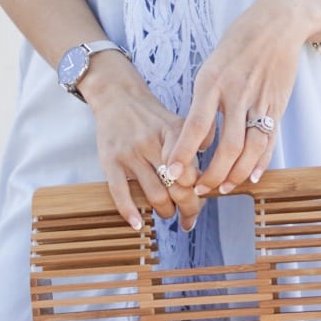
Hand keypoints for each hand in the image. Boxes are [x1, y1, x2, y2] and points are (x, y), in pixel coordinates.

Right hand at [78, 57, 203, 232]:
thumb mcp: (177, 122)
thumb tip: (210, 176)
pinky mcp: (110, 161)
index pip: (193, 172)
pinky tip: (138, 225)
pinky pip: (120, 193)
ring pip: (155, 194)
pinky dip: (130, 212)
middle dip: (188, 208)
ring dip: (166, 212)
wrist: (117, 96)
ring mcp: (130, 153)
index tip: (201, 199)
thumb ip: (195, 145)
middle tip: (189, 218)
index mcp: (173, 133)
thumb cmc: (151, 116)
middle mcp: (152, 143)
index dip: (200, 191)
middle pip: (177, 187)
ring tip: (168, 213)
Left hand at [166, 0, 311, 198]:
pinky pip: (269, 140)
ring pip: (251, 149)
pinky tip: (251, 176)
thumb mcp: (212, 65)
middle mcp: (237, 93)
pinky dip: (261, 162)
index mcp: (213, 81)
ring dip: (236, 174)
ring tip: (224, 188)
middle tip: (200, 190)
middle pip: (227, 146)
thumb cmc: (238, 44)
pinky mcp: (278, 105)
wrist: (278, 23)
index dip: (184, 152)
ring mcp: (260, 100)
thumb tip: (197, 140)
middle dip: (212, 174)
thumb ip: (205, 102)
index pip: (197, 125)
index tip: (172, 173)